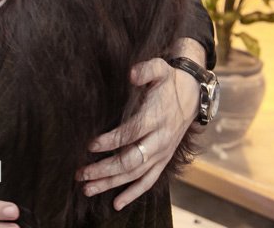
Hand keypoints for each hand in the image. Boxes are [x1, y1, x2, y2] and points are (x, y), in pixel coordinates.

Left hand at [77, 58, 197, 210]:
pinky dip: (133, 194)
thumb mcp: (160, 69)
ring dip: (112, 184)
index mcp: (156, 118)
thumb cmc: (169, 82)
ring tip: (88, 189)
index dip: (112, 141)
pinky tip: (116, 204)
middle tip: (81, 174)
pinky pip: (149, 181)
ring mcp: (162, 153)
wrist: (193, 95)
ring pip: (136, 174)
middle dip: (105, 169)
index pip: (132, 133)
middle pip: (131, 160)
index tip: (90, 145)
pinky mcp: (162, 160)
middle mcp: (160, 140)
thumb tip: (131, 74)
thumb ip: (146, 70)